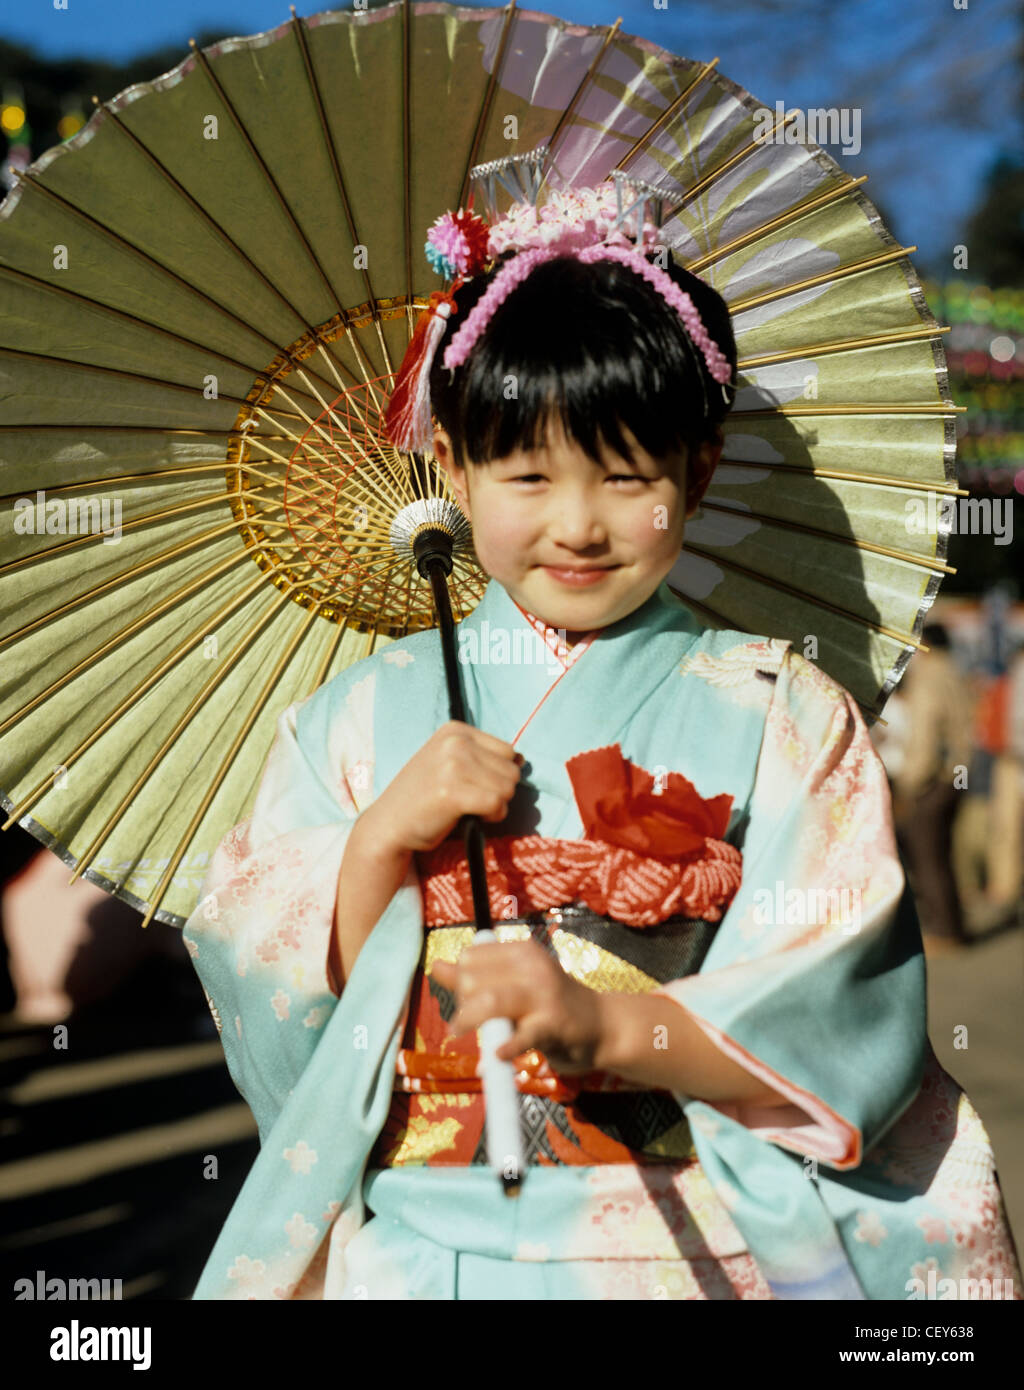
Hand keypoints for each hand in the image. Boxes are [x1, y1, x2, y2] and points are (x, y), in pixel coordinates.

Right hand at [360, 720, 522, 855]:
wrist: (389, 823)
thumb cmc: (423, 796)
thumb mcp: (448, 762)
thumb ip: (480, 756)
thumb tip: (522, 760)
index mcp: (455, 730)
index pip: (507, 750)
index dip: (498, 774)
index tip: (474, 785)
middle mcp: (455, 742)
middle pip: (511, 770)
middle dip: (499, 790)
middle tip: (472, 800)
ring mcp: (453, 765)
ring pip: (508, 788)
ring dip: (496, 805)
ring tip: (470, 808)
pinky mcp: (453, 792)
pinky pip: (497, 804)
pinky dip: (492, 817)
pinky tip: (472, 817)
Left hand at [431, 938, 605, 1074]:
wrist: (601, 1027)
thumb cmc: (550, 1006)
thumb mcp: (514, 984)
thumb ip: (474, 977)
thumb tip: (435, 966)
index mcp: (521, 952)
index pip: (470, 958)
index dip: (462, 981)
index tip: (472, 999)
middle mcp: (532, 966)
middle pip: (473, 979)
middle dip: (464, 1003)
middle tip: (474, 1022)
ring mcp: (543, 994)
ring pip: (490, 1000)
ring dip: (470, 1020)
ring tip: (461, 1033)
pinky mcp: (552, 1024)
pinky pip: (521, 1035)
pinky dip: (505, 1047)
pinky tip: (497, 1055)